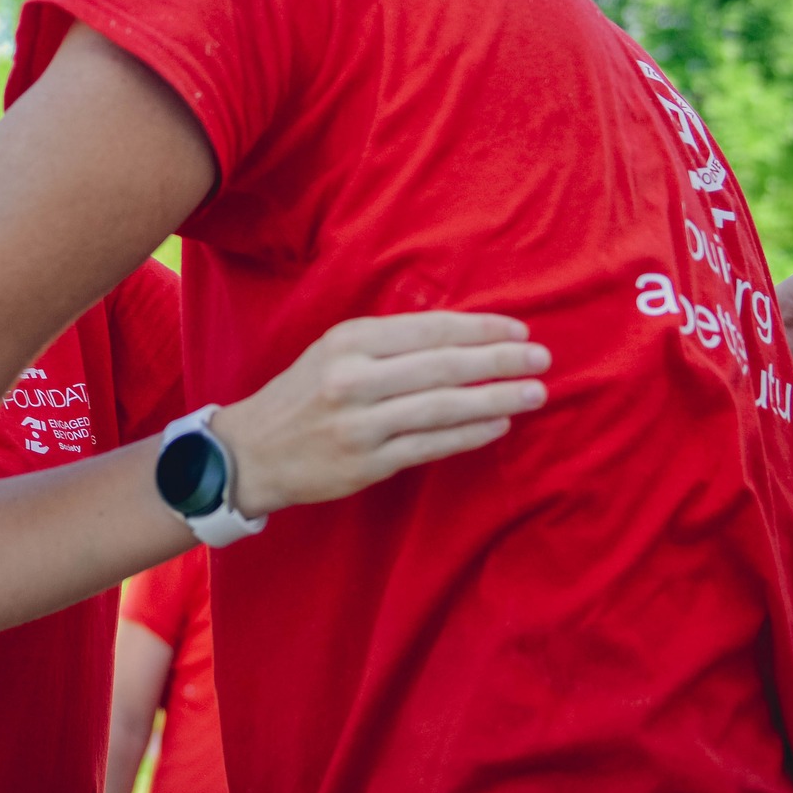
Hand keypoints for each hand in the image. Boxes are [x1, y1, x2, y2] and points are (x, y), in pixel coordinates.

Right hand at [210, 312, 549, 519]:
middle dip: (499, 360)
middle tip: (542, 359)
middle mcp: (353, 378)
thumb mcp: (332, 352)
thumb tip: (462, 337)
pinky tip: (499, 425)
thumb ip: (387, 343)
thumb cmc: (302, 395)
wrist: (251, 451)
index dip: (480, 328)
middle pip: (443, 366)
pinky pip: (430, 446)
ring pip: (442, 407)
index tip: (519, 329)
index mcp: (348, 341)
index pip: (429, 329)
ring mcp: (360, 423)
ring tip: (533, 393)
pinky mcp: (366, 463)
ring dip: (495, 399)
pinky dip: (469, 434)